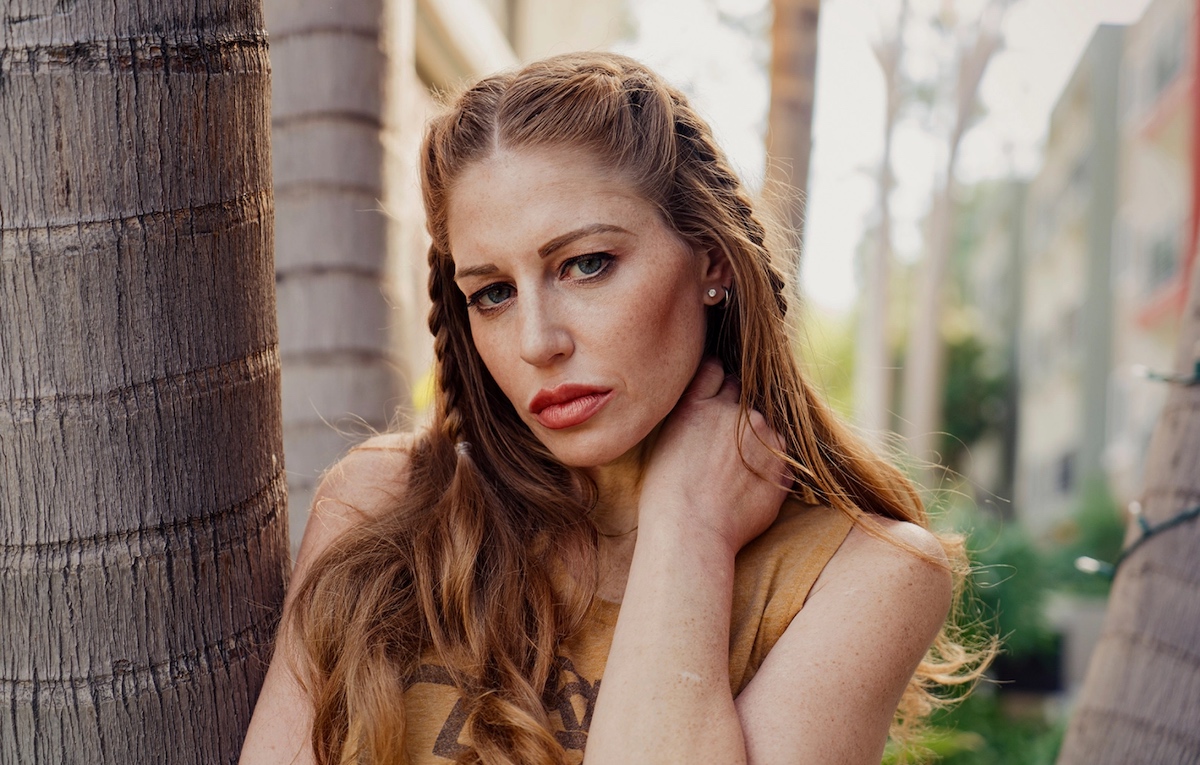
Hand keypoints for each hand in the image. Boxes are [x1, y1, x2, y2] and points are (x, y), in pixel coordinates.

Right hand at [639, 359, 789, 554]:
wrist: (691, 531)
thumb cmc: (667, 498)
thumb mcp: (667, 444)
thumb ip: (693, 418)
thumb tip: (709, 417)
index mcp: (696, 404)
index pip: (714, 370)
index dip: (716, 383)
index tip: (715, 397)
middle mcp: (732, 410)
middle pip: (741, 394)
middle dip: (735, 409)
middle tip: (724, 442)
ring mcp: (761, 432)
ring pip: (763, 426)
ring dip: (755, 439)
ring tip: (735, 474)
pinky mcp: (781, 458)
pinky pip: (778, 454)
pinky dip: (769, 464)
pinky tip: (748, 487)